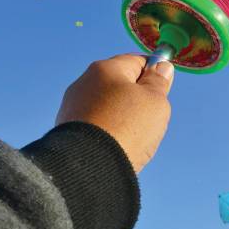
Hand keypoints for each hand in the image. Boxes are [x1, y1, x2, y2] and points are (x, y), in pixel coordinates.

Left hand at [55, 54, 174, 172]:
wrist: (88, 167)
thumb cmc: (127, 127)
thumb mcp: (156, 100)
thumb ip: (159, 81)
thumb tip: (161, 67)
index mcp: (106, 68)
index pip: (137, 60)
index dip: (154, 72)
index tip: (163, 89)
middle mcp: (84, 82)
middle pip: (120, 83)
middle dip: (137, 97)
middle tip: (150, 117)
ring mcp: (72, 106)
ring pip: (107, 104)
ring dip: (121, 115)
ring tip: (131, 136)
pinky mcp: (66, 129)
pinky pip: (96, 123)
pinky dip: (107, 130)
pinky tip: (115, 144)